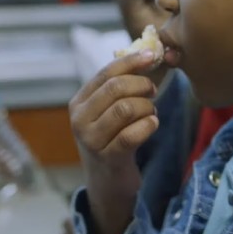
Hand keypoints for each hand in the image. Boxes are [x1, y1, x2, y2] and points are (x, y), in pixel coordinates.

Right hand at [70, 50, 159, 169]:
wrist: (107, 181)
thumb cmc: (112, 138)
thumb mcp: (108, 111)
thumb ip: (120, 86)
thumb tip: (147, 52)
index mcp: (79, 102)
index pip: (105, 73)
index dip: (131, 62)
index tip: (151, 56)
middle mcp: (80, 120)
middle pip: (116, 88)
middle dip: (142, 85)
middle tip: (153, 91)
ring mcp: (91, 140)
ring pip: (125, 109)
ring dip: (147, 107)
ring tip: (152, 112)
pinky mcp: (108, 158)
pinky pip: (132, 134)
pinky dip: (148, 125)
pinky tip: (153, 124)